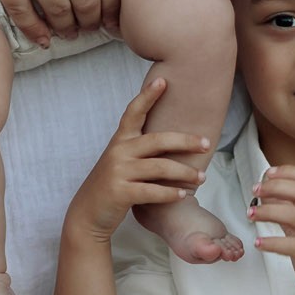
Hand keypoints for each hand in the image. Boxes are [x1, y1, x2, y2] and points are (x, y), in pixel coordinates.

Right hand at [68, 78, 211, 240]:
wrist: (87, 214)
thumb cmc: (112, 185)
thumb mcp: (121, 160)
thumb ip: (140, 148)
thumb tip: (174, 138)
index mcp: (120, 140)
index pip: (134, 112)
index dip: (147, 96)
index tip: (163, 80)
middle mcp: (119, 152)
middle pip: (157, 140)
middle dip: (185, 141)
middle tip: (206, 143)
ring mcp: (118, 172)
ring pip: (160, 168)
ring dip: (184, 173)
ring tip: (201, 178)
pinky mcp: (120, 193)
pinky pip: (152, 191)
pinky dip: (170, 193)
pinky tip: (182, 195)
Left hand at [249, 165, 294, 294]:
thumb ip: (288, 212)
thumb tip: (267, 193)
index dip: (289, 172)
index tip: (267, 173)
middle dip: (276, 187)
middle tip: (255, 190)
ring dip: (269, 211)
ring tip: (250, 214)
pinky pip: (293, 246)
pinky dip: (273, 242)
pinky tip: (258, 243)